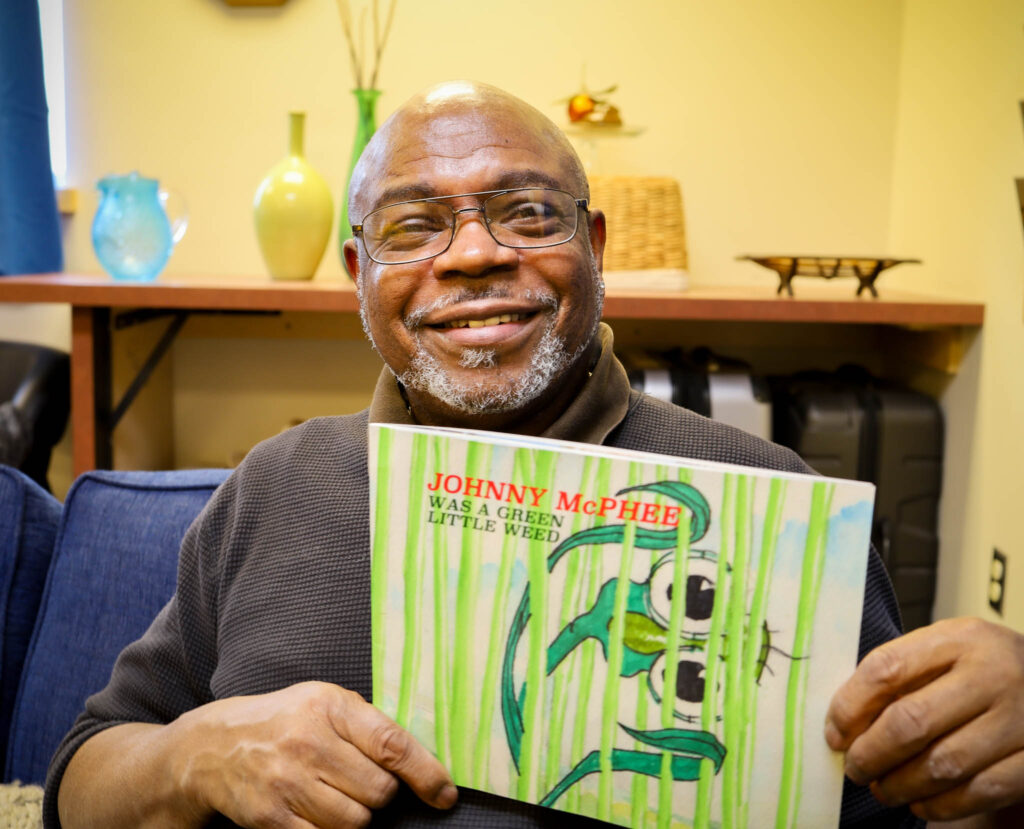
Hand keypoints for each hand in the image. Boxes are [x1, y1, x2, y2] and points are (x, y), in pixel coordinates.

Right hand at [171, 681, 456, 827]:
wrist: (215, 746)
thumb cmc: (286, 721)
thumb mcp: (326, 704)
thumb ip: (369, 727)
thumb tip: (423, 765)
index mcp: (330, 707)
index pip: (392, 744)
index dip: (426, 773)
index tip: (444, 794)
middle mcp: (308, 742)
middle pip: (378, 792)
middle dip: (379, 794)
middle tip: (359, 781)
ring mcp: (287, 782)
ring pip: (355, 822)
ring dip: (355, 816)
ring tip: (333, 794)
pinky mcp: (270, 818)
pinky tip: (316, 811)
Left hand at [825, 618, 1023, 822]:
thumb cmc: (983, 667)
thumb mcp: (946, 649)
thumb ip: (902, 674)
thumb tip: (845, 723)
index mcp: (959, 638)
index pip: (887, 669)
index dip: (850, 706)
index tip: (834, 733)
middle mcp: (993, 673)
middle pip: (912, 720)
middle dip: (871, 753)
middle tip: (854, 768)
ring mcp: (1020, 718)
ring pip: (944, 763)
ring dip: (901, 783)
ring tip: (881, 787)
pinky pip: (980, 791)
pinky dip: (942, 804)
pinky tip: (920, 802)